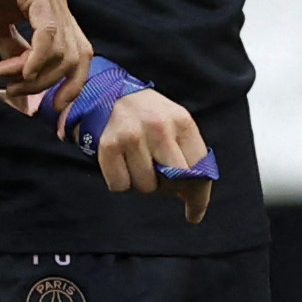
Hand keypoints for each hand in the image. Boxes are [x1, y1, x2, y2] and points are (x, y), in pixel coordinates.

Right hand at [0, 0, 92, 105]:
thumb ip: (12, 52)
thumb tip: (21, 83)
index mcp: (53, 10)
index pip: (79, 54)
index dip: (73, 84)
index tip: (54, 107)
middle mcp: (59, 2)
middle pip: (76, 58)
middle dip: (49, 85)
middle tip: (15, 92)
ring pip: (63, 52)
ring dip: (34, 75)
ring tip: (4, 77)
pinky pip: (48, 35)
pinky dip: (36, 59)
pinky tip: (17, 70)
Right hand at [94, 87, 212, 223]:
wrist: (102, 88)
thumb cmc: (143, 113)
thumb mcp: (170, 122)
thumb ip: (184, 154)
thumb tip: (191, 198)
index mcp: (182, 120)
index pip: (199, 168)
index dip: (198, 196)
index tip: (194, 213)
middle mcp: (159, 126)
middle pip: (175, 181)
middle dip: (169, 189)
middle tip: (160, 183)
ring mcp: (133, 135)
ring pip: (146, 187)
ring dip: (141, 183)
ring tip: (135, 163)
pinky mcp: (108, 145)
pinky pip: (120, 185)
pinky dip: (119, 181)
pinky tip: (119, 164)